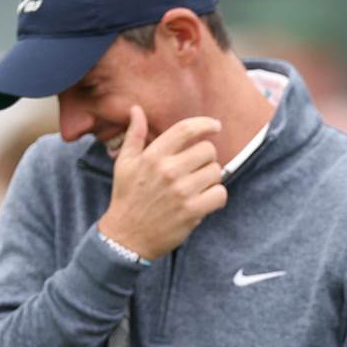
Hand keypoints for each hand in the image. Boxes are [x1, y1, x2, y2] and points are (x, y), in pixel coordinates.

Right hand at [97, 106, 227, 260]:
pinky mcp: (192, 211)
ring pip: (217, 172)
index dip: (205, 124)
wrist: (126, 237)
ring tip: (196, 186)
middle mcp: (167, 171)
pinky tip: (203, 200)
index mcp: (152, 156)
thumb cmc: (127, 197)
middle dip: (207, 158)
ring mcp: (181, 192)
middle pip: (208, 150)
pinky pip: (221, 194)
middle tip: (197, 168)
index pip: (186, 129)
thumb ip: (135, 135)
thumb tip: (136, 109)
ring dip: (211, 178)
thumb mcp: (125, 164)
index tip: (215, 125)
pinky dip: (216, 197)